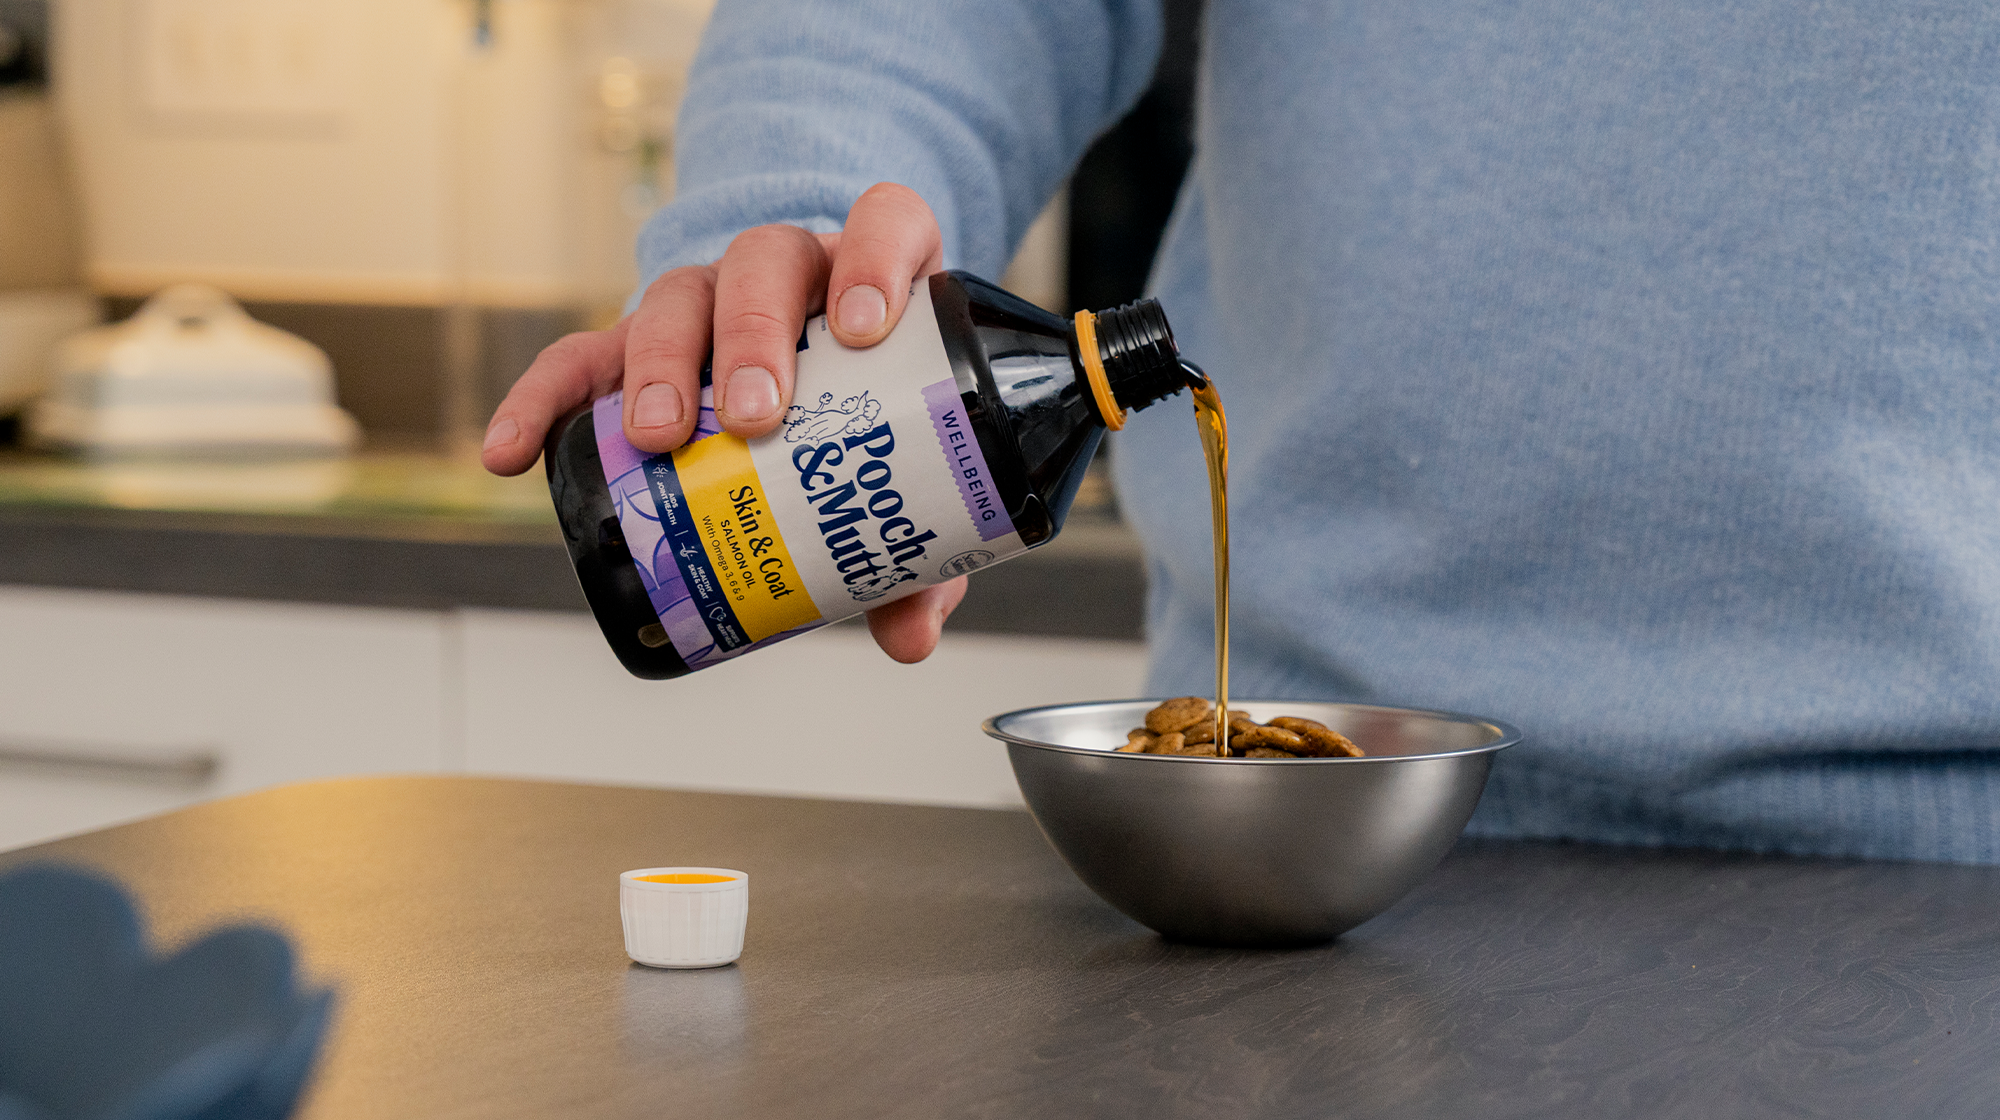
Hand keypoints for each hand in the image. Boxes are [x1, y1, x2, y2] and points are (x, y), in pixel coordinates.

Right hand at [481, 183, 968, 662]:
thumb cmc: (871, 423)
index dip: (874, 261)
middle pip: (764, 263)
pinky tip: (512, 453)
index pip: (883, 226)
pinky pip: (579, 358)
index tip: (865, 325)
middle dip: (753, 335)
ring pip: (677, 297)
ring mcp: (705, 300)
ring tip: (661, 436)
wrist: (804, 390)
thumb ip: (920, 551)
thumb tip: (908, 636)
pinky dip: (542, 400)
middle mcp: (787, 269)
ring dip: (663, 362)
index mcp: (873, 275)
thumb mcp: (905, 472)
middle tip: (753, 415)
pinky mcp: (635, 342)